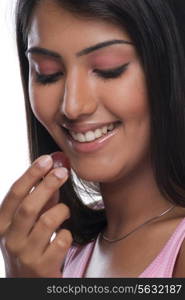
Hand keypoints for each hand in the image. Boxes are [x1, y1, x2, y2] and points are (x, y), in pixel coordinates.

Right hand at [0, 153, 72, 276]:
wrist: (27, 283)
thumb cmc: (29, 244)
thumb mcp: (29, 221)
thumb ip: (41, 198)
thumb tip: (55, 169)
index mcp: (2, 223)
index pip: (15, 193)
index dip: (31, 174)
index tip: (46, 159)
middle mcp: (9, 239)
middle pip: (29, 206)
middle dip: (47, 185)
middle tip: (63, 171)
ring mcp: (24, 255)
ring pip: (47, 221)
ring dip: (61, 211)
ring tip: (63, 213)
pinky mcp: (42, 267)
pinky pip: (61, 240)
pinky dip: (66, 233)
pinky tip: (63, 235)